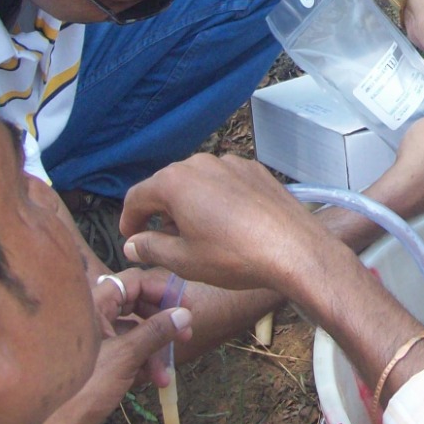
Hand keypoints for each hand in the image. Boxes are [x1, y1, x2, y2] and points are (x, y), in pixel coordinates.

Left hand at [19, 299, 192, 423]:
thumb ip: (155, 332)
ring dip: (155, 351)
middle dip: (161, 324)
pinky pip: (128, 355)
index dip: (161, 290)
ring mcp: (96, 343)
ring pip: (134, 334)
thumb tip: (184, 314)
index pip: (133, 282)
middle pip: (136, 307)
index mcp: (93, 305)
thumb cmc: (81, 387)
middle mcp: (94, 319)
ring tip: (165, 375)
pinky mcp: (99, 365)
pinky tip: (154, 381)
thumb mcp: (124, 356)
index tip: (185, 306)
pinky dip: (143, 365)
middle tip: (185, 336)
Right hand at [121, 154, 333, 294]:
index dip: (129, 220)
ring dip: (188, 204)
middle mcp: (201, 163)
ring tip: (195, 235)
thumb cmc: (234, 256)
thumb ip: (151, 248)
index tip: (131, 238)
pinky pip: (223, 181)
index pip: (138, 196)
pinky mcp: (254, 170)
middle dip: (159, 212)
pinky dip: (215, 198)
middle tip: (160, 240)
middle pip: (167, 185)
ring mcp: (231, 163)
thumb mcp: (183, 260)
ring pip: (197, 181)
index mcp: (176, 182)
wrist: (293, 249)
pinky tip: (226, 224)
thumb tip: (133, 243)